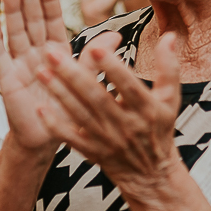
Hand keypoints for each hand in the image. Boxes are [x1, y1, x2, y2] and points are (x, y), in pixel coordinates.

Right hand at [0, 0, 84, 151]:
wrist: (46, 139)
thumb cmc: (68, 110)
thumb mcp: (86, 83)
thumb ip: (95, 59)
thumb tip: (116, 36)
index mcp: (57, 50)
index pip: (52, 19)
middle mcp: (37, 52)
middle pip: (32, 19)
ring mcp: (20, 63)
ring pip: (16, 31)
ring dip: (12, 9)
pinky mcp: (7, 78)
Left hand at [36, 30, 183, 192]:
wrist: (151, 175)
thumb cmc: (159, 129)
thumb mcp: (170, 99)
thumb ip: (168, 67)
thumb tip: (169, 36)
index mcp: (146, 109)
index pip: (129, 87)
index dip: (113, 69)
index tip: (96, 49)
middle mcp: (125, 125)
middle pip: (96, 98)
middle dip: (72, 75)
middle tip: (51, 53)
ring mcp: (106, 140)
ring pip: (79, 114)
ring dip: (58, 93)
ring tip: (40, 71)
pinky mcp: (92, 151)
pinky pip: (70, 138)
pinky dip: (55, 124)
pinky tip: (39, 108)